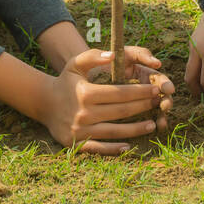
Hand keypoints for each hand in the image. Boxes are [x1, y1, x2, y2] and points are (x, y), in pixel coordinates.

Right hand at [43, 48, 168, 154]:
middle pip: (121, 111)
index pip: (119, 93)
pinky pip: (99, 148)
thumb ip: (93, 56)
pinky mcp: (77, 143)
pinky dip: (114, 149)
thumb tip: (113, 54)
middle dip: (143, 106)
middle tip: (158, 103)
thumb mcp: (75, 64)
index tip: (155, 88)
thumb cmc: (65, 81)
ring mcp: (81, 130)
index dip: (140, 91)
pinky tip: (129, 146)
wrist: (44, 102)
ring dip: (136, 129)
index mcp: (86, 93)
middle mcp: (84, 113)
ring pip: (114, 131)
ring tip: (152, 124)